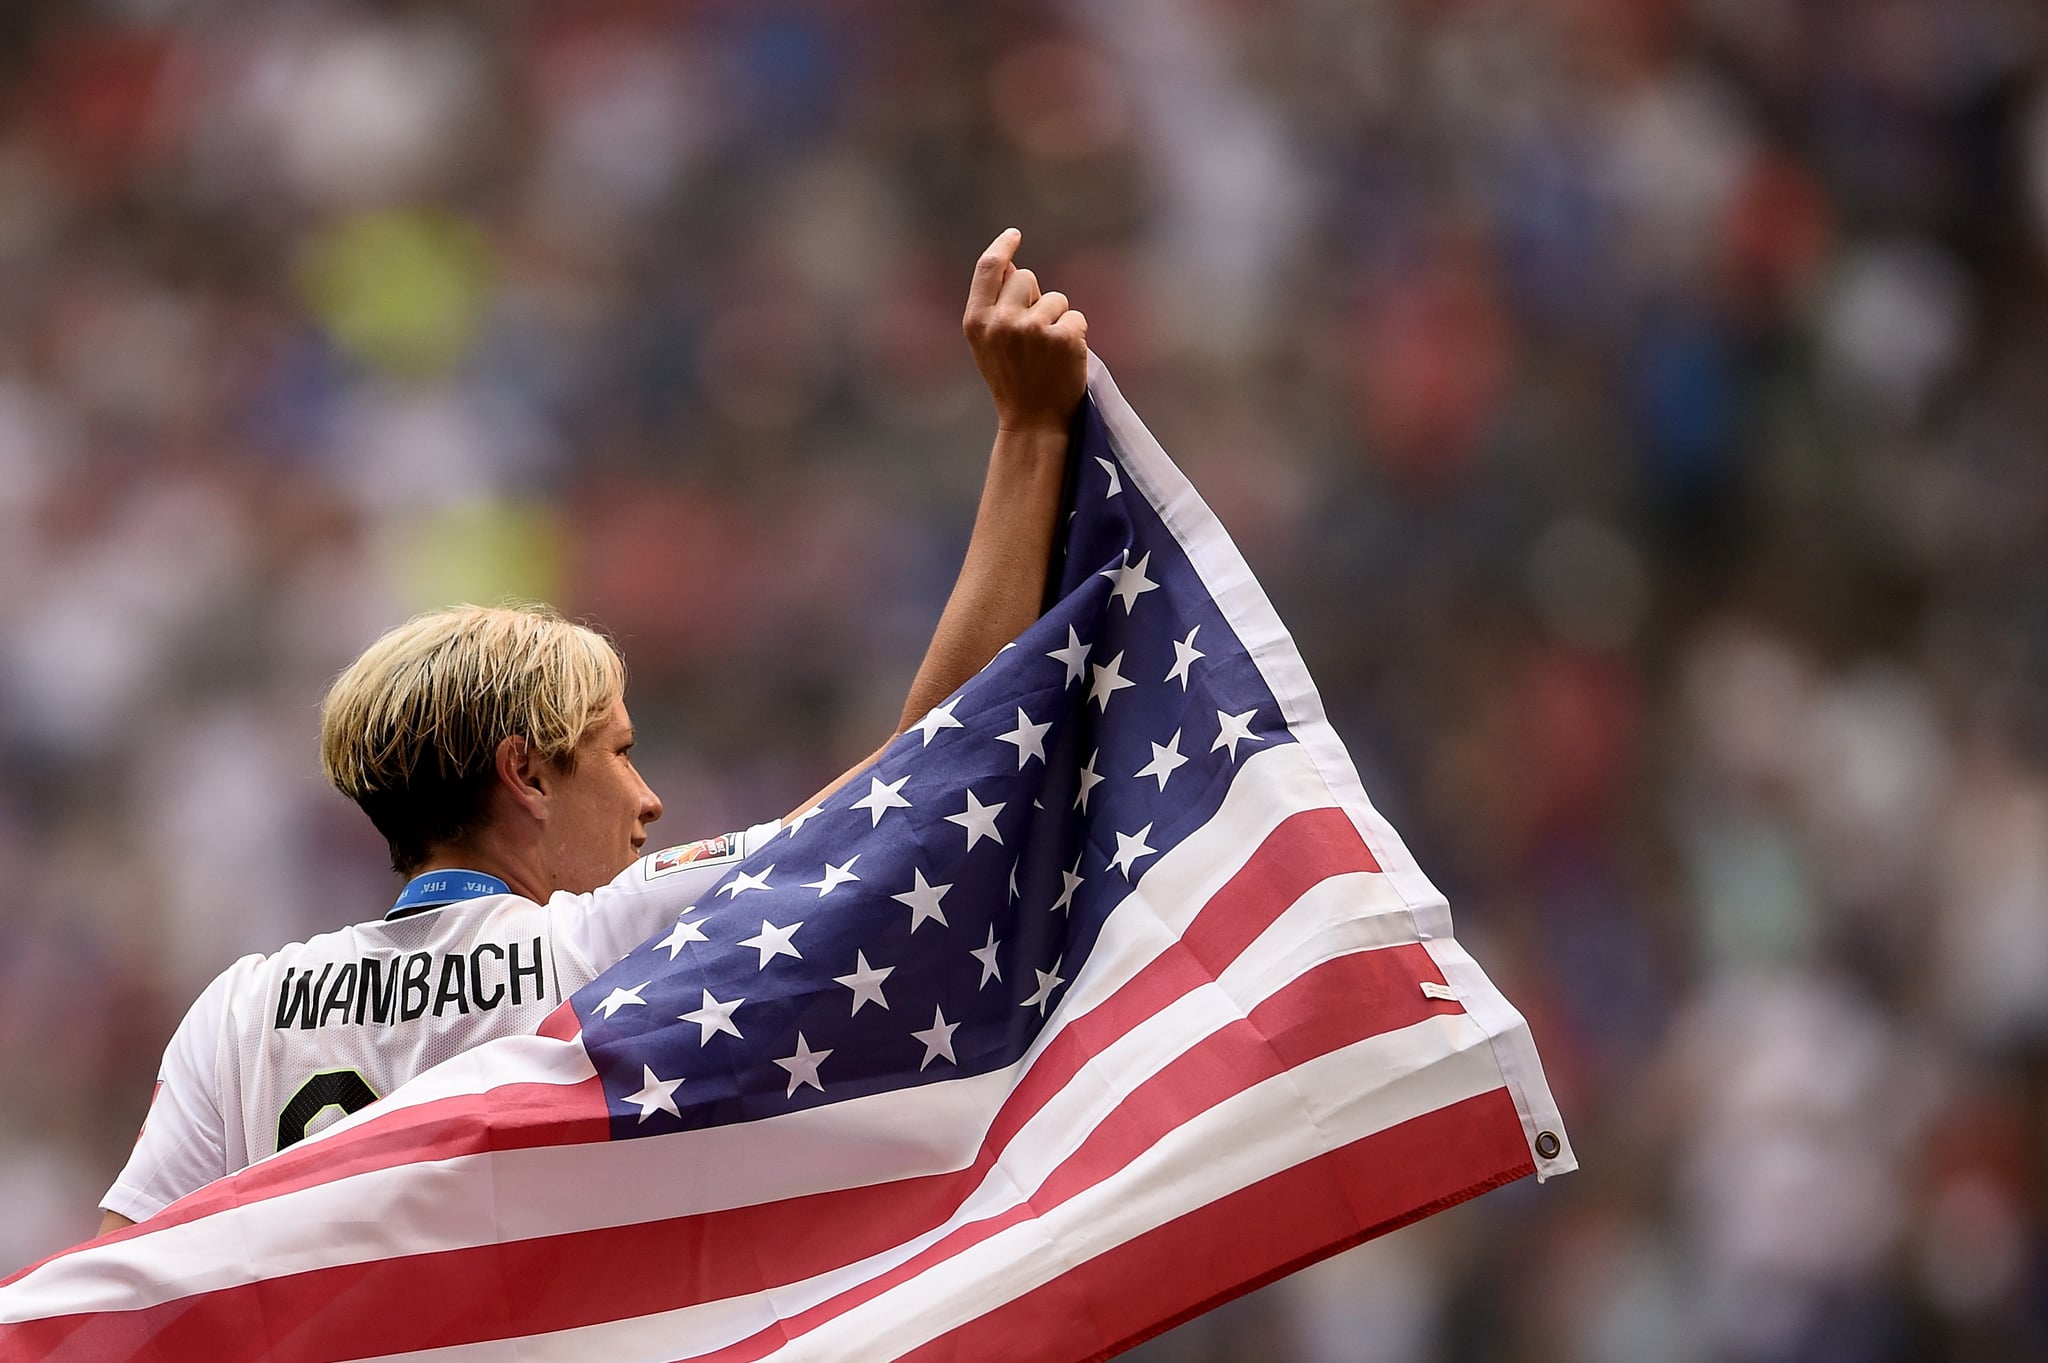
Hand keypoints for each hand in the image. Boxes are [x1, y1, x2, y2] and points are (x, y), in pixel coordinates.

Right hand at [962, 228, 1088, 433]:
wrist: (1033, 422)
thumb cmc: (1012, 380)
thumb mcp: (989, 344)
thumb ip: (995, 305)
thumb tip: (1010, 264)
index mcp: (976, 321)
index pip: (988, 268)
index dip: (1002, 246)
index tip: (1014, 235)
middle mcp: (1001, 322)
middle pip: (1027, 278)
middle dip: (1035, 297)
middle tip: (1034, 335)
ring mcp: (1032, 329)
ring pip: (1056, 299)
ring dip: (1058, 319)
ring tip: (1048, 353)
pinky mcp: (1063, 338)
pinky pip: (1076, 317)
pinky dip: (1076, 335)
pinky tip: (1065, 359)